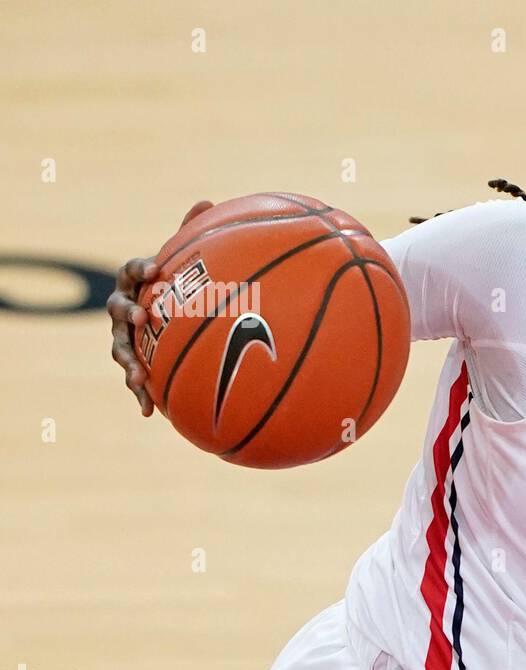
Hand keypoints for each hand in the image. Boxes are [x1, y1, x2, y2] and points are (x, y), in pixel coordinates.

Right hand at [106, 200, 212, 414]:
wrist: (169, 316)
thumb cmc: (178, 284)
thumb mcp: (186, 260)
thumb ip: (192, 233)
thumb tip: (206, 201)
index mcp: (138, 282)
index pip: (132, 270)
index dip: (141, 269)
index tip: (156, 270)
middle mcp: (125, 308)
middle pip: (117, 309)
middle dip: (126, 314)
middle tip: (140, 318)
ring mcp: (126, 338)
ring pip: (119, 349)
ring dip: (128, 362)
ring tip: (138, 377)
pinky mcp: (136, 362)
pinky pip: (135, 379)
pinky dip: (140, 393)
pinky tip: (150, 410)